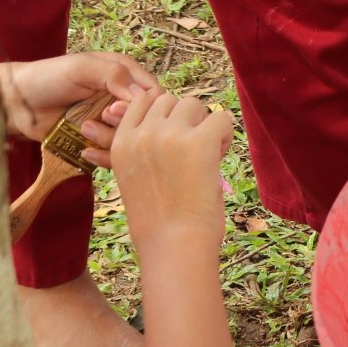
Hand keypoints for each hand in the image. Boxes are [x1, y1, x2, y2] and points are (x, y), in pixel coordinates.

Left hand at [0, 53, 159, 163]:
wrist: (15, 104)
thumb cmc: (47, 78)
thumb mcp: (81, 68)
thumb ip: (114, 75)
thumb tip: (143, 96)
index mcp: (125, 75)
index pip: (154, 93)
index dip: (142, 105)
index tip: (115, 108)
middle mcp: (122, 99)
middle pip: (145, 120)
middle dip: (125, 123)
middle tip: (102, 117)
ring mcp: (110, 122)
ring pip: (131, 140)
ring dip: (111, 138)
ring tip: (86, 129)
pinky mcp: (98, 141)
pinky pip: (114, 155)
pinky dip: (104, 157)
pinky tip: (86, 151)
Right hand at [109, 93, 233, 254]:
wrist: (173, 246)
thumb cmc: (160, 219)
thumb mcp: (135, 177)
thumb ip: (142, 146)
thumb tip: (165, 115)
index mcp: (121, 143)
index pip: (144, 101)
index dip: (165, 115)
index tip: (174, 140)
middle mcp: (142, 134)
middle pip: (171, 100)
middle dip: (186, 120)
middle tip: (192, 152)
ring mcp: (169, 135)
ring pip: (196, 105)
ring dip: (206, 126)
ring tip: (205, 158)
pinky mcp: (198, 141)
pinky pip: (221, 117)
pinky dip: (225, 136)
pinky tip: (218, 160)